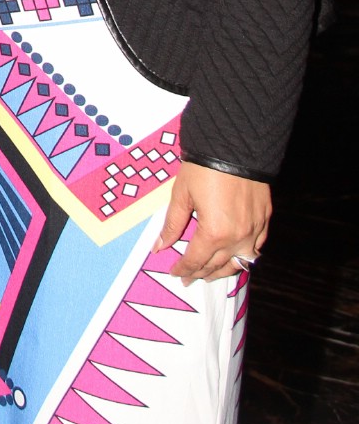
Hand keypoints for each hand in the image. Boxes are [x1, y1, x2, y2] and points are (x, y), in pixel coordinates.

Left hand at [153, 161, 270, 282]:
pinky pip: (257, 247)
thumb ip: (172, 224)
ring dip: (224, 270)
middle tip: (189, 278)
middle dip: (201, 273)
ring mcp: (255, 230)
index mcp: (214, 233)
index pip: (196, 260)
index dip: (183, 268)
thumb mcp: (181, 194)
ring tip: (210, 273)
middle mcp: (237, 238)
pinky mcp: (265, 219)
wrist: (235, 145)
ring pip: (240, 262)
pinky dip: (244, 255)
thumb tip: (158, 247)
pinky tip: (235, 255)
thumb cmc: (203, 168)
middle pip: (217, 265)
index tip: (174, 272)